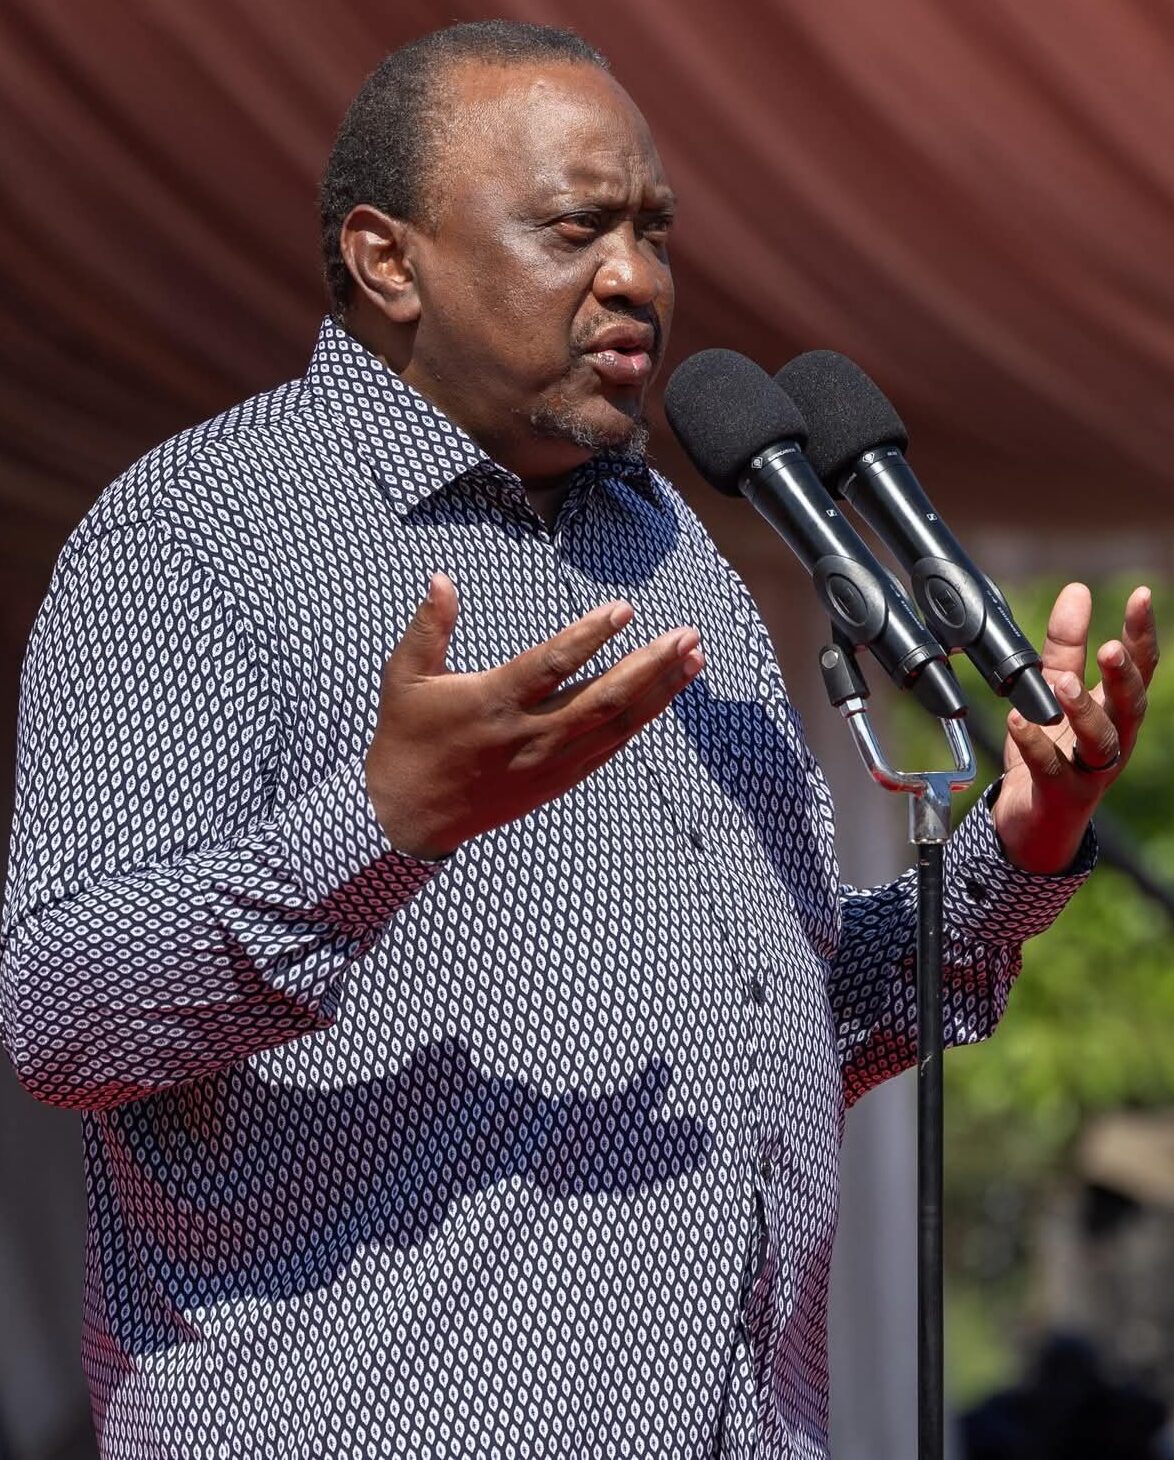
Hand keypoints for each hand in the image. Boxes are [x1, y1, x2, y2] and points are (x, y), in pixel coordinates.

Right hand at [364, 573, 704, 859]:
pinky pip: (609, 748)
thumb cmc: (407, 737)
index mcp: (493, 703)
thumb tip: (443, 578)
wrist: (410, 815)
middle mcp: (529, 735)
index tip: (624, 609)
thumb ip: (429, 626)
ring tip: (694, 658)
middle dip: (651, 665)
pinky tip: (665, 695)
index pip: (552, 666)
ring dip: (660, 692)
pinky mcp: (558, 781)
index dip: (590, 637)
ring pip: (617, 725)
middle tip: (686, 635)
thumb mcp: (405, 677)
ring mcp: (549, 762)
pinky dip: (641, 720)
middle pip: (603, 698)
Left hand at [991, 583, 1157, 873]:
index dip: (1143, 633)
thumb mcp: (1055, 690)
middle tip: (1112, 647)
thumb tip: (1078, 590)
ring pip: (1100, 741)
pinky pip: (1050, 767)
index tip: (1141, 596)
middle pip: (1130, 706)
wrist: (1034, 821)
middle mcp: (1113, 740)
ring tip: (1061, 683)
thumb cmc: (1052, 750)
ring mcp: (1090, 770)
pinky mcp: (1060, 794)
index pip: (1140, 668)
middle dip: (1124, 676)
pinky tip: (1017, 720)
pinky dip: (1034, 742)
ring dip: (1083, 710)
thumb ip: (1065, 645)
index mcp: (1115, 711)